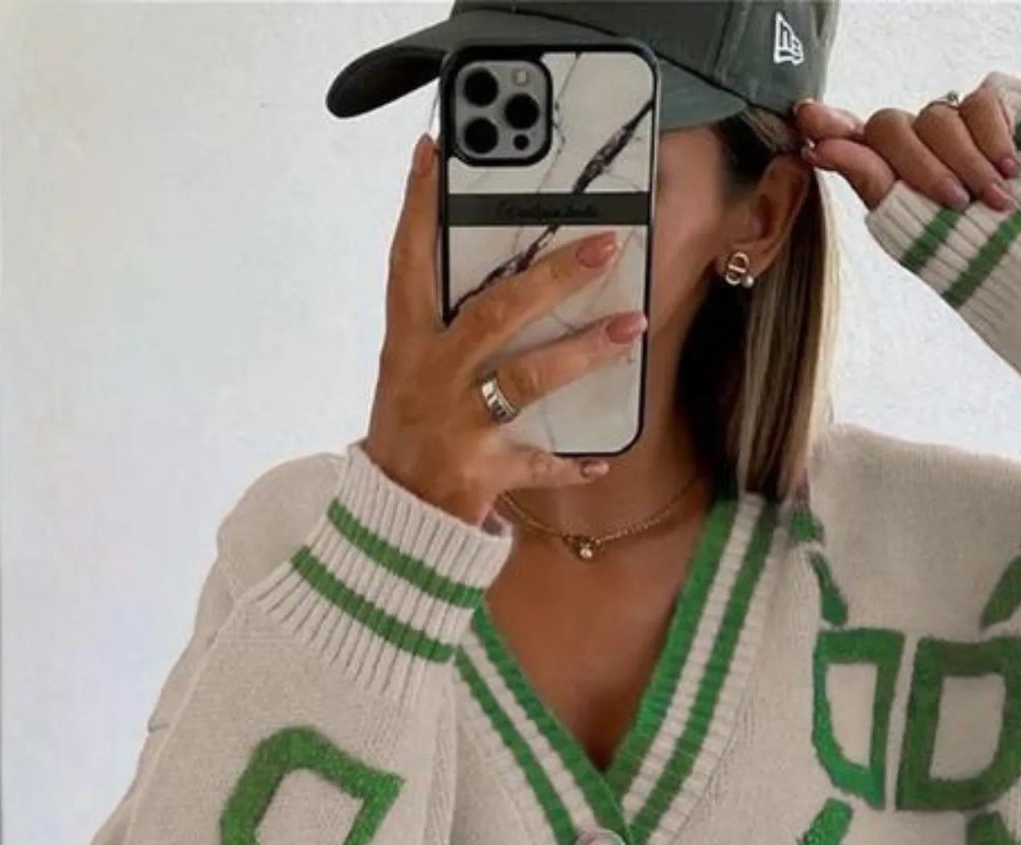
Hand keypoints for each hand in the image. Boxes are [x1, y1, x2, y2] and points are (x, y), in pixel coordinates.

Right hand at [363, 132, 649, 527]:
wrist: (387, 516)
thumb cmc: (408, 432)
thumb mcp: (410, 370)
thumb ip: (447, 326)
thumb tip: (512, 278)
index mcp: (408, 342)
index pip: (409, 261)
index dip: (420, 207)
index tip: (436, 152)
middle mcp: (433, 375)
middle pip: (496, 312)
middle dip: (553, 277)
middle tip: (605, 246)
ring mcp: (458, 423)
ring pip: (528, 377)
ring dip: (584, 351)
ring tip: (633, 327)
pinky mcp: (480, 471)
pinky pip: (538, 463)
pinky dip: (570, 464)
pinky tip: (601, 460)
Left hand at [794, 83, 1019, 213]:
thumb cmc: (974, 260)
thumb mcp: (917, 234)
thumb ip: (871, 185)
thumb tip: (813, 148)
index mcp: (887, 177)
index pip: (848, 138)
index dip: (830, 124)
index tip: (809, 121)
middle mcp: (913, 146)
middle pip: (891, 127)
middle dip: (923, 166)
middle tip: (957, 203)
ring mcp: (952, 127)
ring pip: (937, 116)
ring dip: (967, 162)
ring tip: (996, 201)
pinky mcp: (991, 113)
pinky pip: (979, 103)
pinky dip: (994, 136)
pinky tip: (1009, 168)